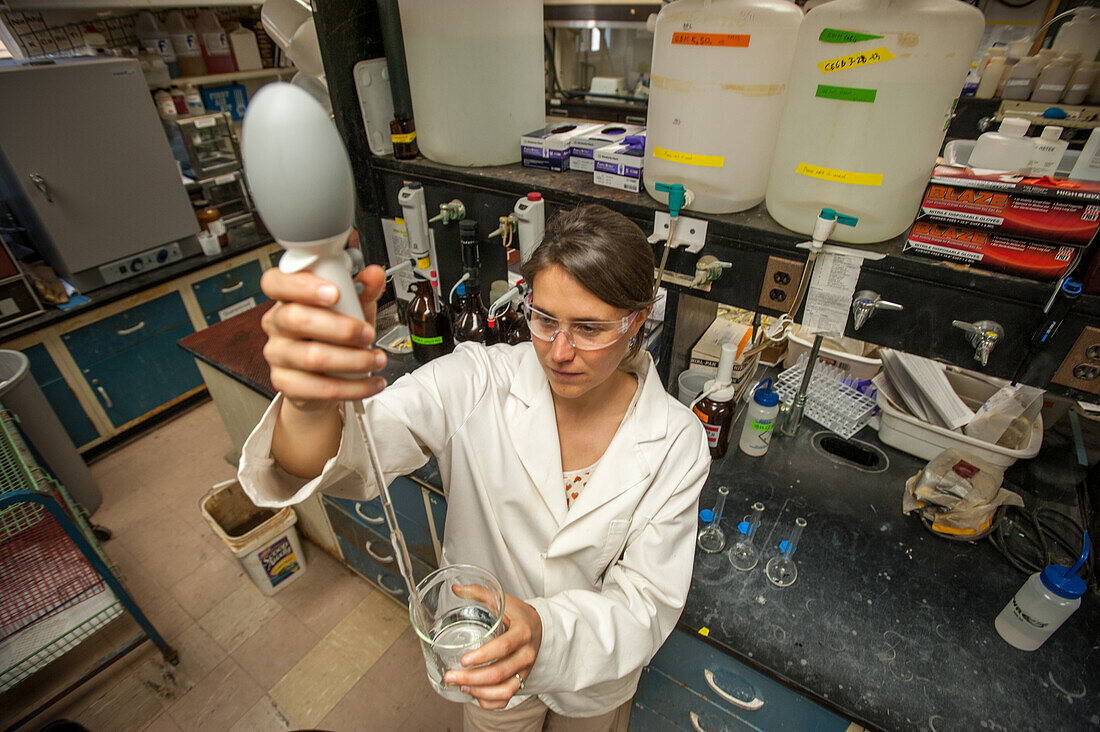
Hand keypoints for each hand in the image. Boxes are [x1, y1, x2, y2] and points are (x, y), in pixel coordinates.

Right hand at [260, 261, 388, 409]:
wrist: (325, 374)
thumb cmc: (334, 334)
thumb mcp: (352, 307)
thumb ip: (363, 290)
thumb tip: (374, 275)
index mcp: (287, 297)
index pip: (276, 282)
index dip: (302, 286)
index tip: (335, 292)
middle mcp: (277, 323)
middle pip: (296, 319)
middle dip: (340, 327)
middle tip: (367, 333)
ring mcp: (278, 354)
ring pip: (312, 357)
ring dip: (353, 360)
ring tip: (376, 359)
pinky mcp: (286, 383)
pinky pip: (320, 388)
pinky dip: (354, 387)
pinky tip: (371, 382)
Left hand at [444, 592, 542, 709]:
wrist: (539, 628)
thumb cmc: (518, 615)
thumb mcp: (503, 601)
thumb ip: (479, 593)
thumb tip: (456, 588)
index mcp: (523, 632)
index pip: (504, 647)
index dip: (483, 656)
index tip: (464, 660)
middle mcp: (526, 654)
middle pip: (500, 673)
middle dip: (472, 678)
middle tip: (451, 676)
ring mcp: (525, 671)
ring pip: (504, 691)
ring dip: (480, 692)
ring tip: (460, 686)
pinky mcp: (521, 681)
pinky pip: (507, 699)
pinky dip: (489, 702)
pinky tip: (474, 694)